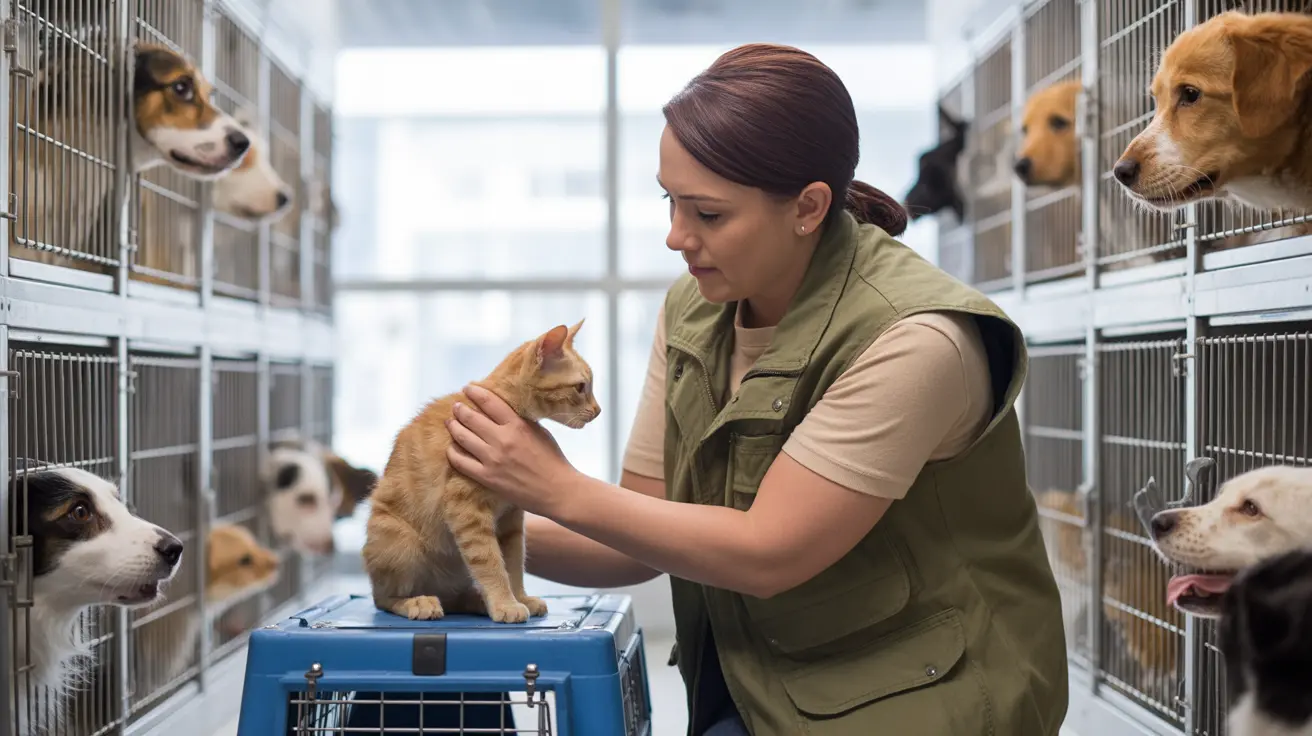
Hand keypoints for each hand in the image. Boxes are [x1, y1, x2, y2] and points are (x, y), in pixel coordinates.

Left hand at [445, 384, 576, 514]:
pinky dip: (452, 452)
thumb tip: (501, 411)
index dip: (475, 392)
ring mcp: (492, 459)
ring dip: (453, 427)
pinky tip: (451, 448)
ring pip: (462, 437)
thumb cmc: (552, 460)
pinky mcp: (486, 477)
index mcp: (517, 425)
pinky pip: (461, 462)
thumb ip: (520, 421)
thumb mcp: (540, 432)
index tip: (468, 388)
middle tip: (456, 406)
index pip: (490, 402)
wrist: (557, 491)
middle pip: (471, 418)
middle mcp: (502, 439)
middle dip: (460, 409)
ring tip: (450, 422)